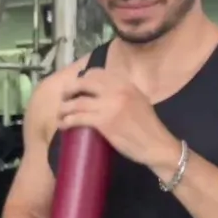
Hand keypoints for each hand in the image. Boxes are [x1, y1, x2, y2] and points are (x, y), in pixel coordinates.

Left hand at [58, 67, 178, 166]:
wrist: (157, 145)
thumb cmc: (148, 126)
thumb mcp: (138, 100)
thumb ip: (123, 92)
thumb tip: (104, 92)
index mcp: (125, 83)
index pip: (97, 73)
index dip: (83, 78)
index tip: (77, 87)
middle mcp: (117, 90)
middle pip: (84, 83)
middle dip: (69, 90)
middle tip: (63, 98)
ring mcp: (109, 105)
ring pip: (77, 102)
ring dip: (64, 108)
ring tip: (60, 114)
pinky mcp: (104, 122)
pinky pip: (78, 118)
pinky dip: (67, 121)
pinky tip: (63, 124)